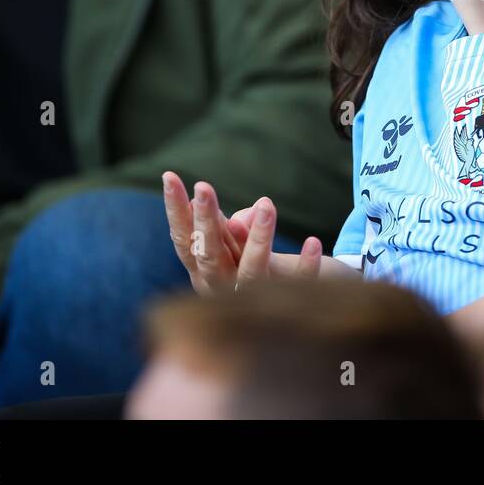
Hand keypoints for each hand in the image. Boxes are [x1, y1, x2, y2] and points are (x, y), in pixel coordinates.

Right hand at [162, 172, 322, 295]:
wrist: (288, 308)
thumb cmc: (250, 262)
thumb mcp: (235, 243)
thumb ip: (231, 227)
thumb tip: (237, 223)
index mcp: (202, 271)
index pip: (183, 239)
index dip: (175, 210)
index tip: (169, 175)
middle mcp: (221, 287)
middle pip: (210, 255)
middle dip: (206, 221)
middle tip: (204, 186)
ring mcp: (252, 299)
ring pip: (252, 271)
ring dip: (259, 238)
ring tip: (267, 204)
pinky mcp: (287, 303)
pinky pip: (298, 284)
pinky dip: (305, 264)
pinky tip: (313, 241)